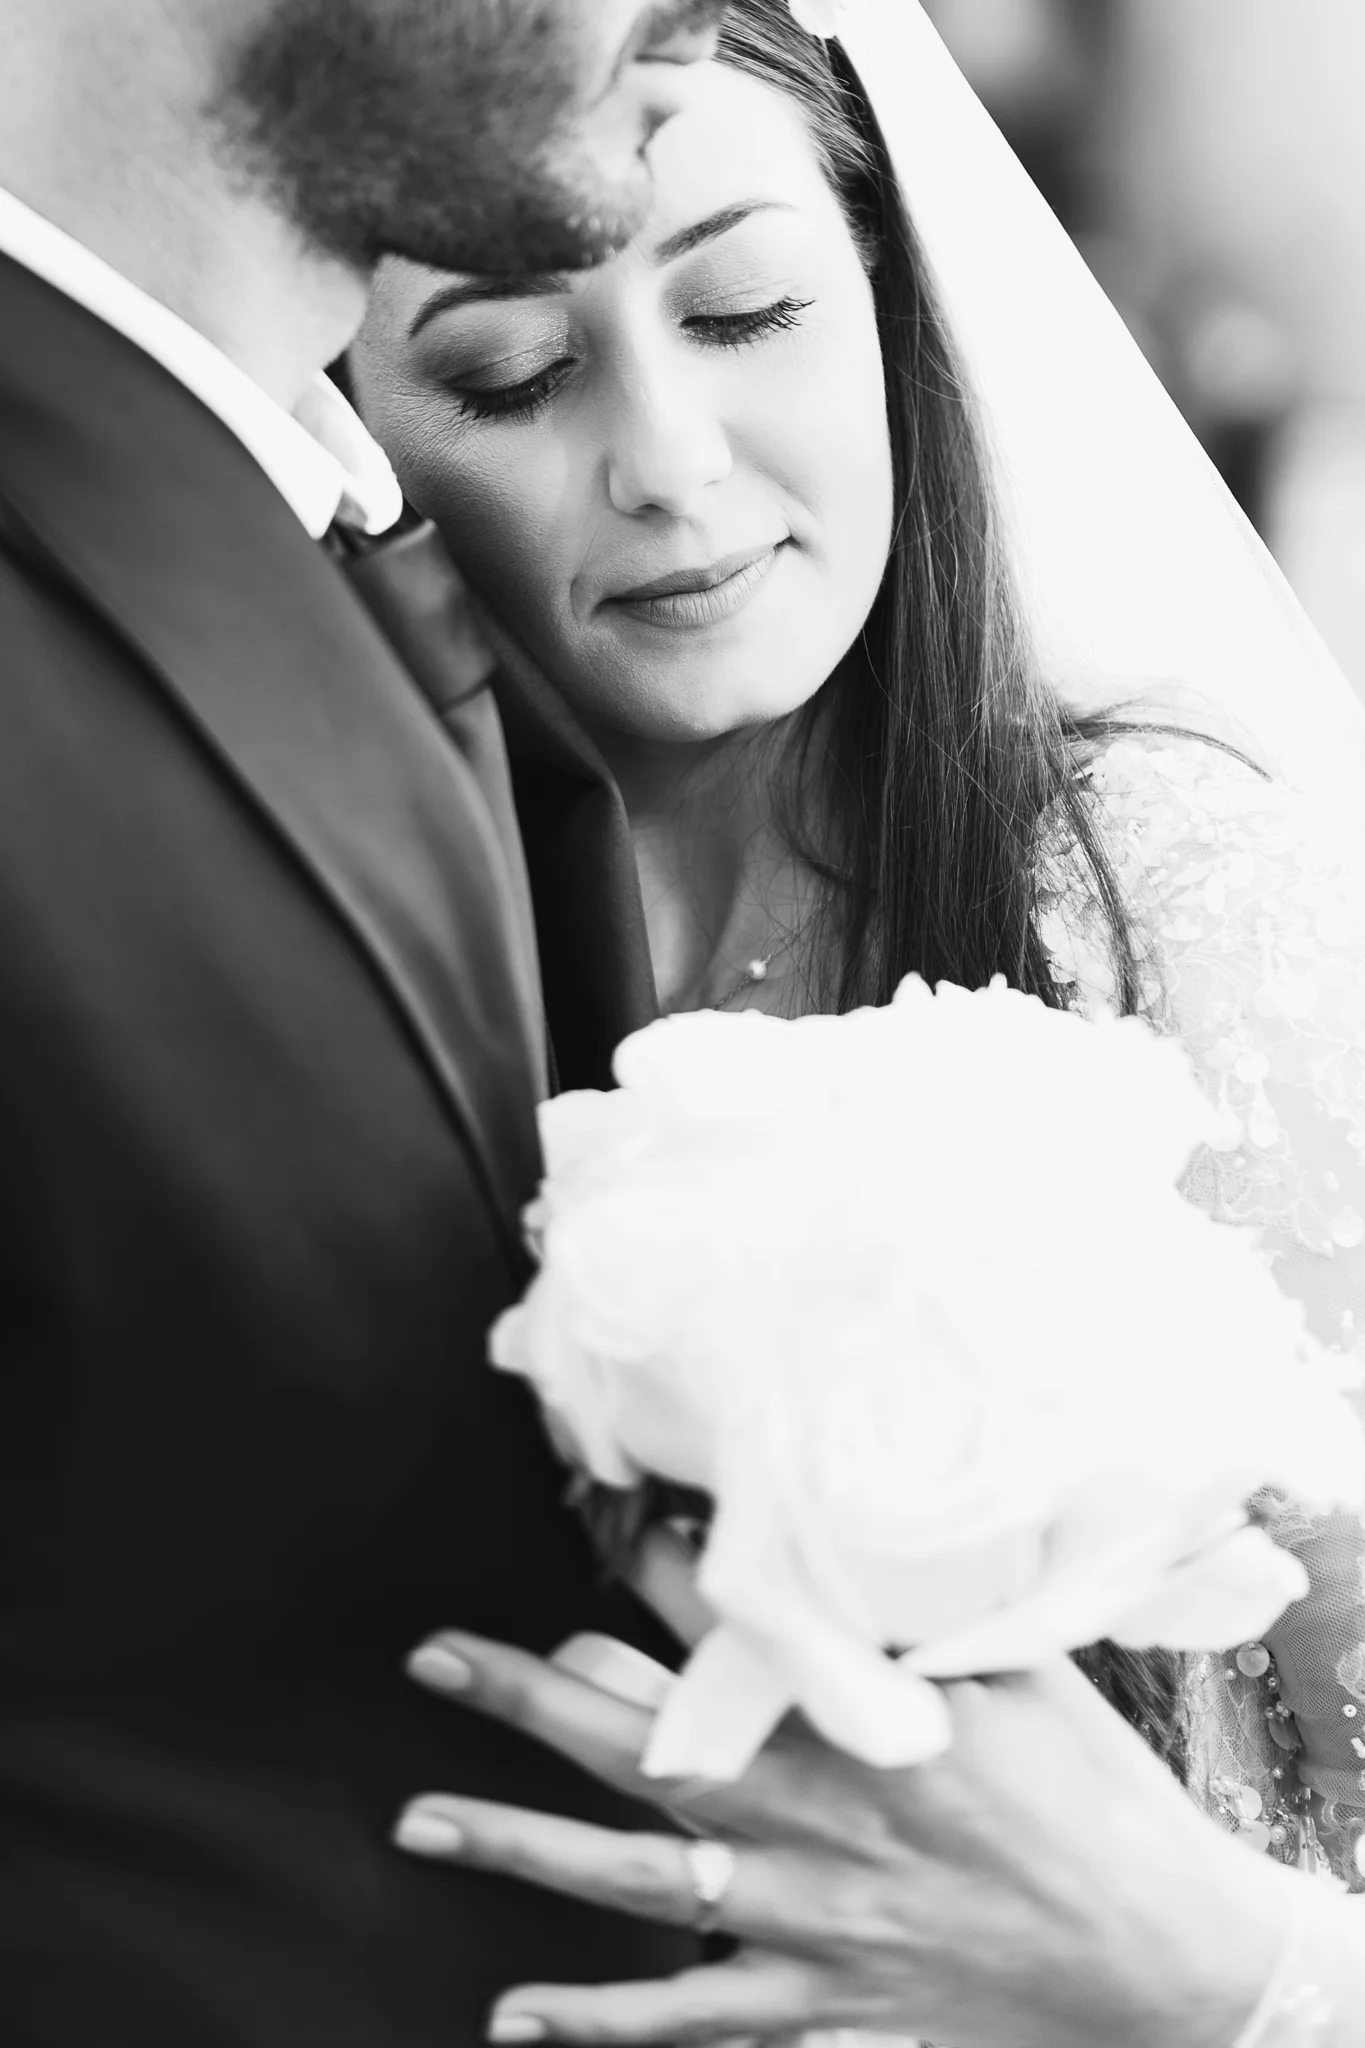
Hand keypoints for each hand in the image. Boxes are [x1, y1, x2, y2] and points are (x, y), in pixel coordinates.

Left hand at [394, 1593, 1290, 2047]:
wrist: (1160, 1960)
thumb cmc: (1091, 1795)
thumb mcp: (1020, 1667)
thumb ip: (922, 1606)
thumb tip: (841, 1537)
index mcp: (867, 1711)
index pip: (729, 1610)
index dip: (651, 1548)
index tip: (595, 1500)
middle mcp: (817, 1808)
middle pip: (641, 1737)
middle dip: (528, 1692)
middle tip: (433, 1655)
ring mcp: (808, 1912)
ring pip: (633, 1874)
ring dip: (519, 1843)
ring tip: (418, 1819)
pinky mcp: (818, 1998)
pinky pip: (690, 2015)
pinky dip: (599, 2022)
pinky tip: (512, 2018)